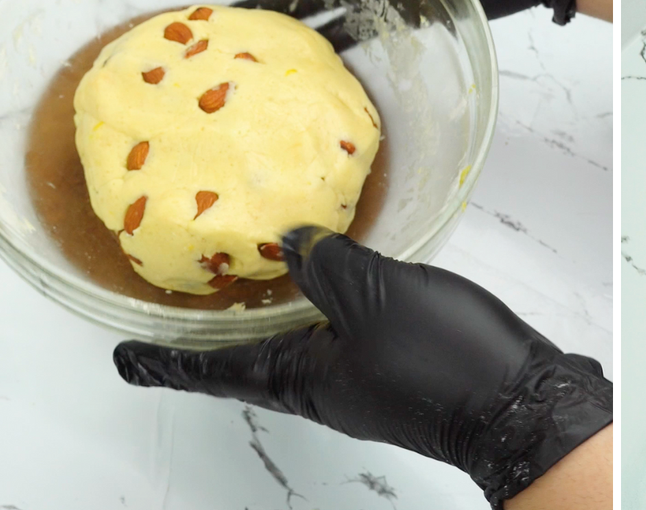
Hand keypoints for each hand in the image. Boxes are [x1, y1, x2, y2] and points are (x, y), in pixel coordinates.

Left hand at [113, 226, 611, 506]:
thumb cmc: (443, 362)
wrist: (522, 403)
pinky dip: (318, 309)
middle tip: (176, 315)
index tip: (123, 360)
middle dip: (211, 339)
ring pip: (297, 346)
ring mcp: (362, 381)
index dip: (165, 363)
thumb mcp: (373, 296)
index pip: (214, 370)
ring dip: (266, 319)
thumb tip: (292, 242)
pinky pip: (340, 335)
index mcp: (301, 378)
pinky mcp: (398, 367)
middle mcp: (324, 386)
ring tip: (244, 286)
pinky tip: (329, 281)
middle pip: (250, 362)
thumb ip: (327, 263)